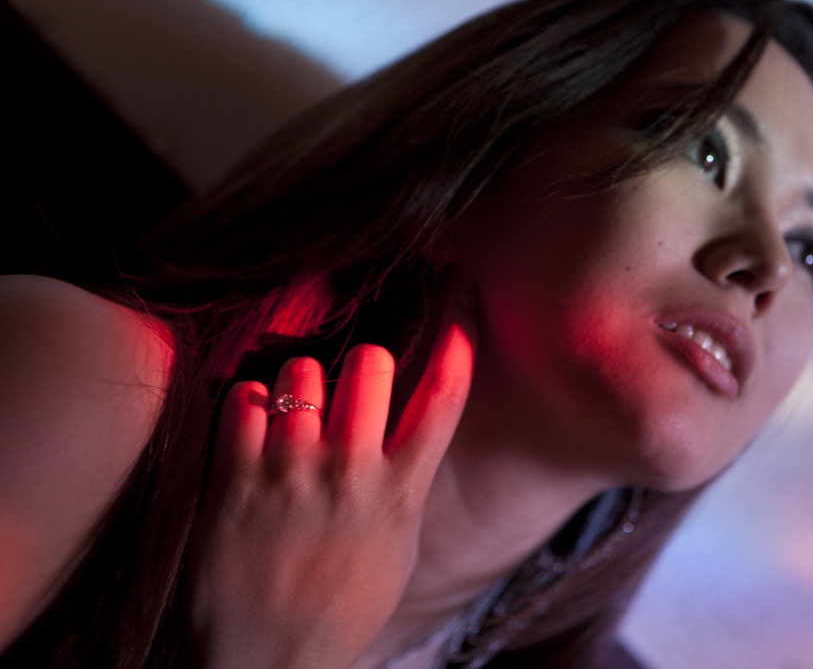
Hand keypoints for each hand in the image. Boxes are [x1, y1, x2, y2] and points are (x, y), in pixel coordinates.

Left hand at [189, 316, 473, 668]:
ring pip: (302, 368)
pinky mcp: (232, 477)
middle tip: (354, 384)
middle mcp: (348, 471)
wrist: (267, 660)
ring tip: (295, 416)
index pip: (444, 395)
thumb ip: (404, 486)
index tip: (460, 299)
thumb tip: (407, 433)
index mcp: (400, 491)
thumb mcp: (398, 550)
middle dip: (367, 361)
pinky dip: (251, 402)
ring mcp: (288, 471)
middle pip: (371, 361)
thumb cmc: (341, 609)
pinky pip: (244, 396)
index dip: (458, 337)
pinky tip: (256, 428)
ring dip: (302, 382)